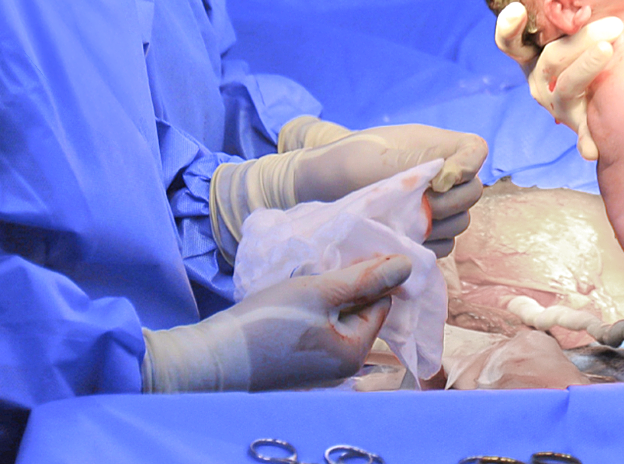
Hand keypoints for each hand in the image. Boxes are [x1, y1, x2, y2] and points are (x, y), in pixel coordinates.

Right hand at [142, 254, 412, 391]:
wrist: (214, 358)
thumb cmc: (270, 322)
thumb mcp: (320, 291)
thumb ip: (365, 278)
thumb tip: (409, 266)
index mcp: (355, 352)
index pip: (380, 302)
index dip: (367, 274)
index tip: (345, 256)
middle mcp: (343, 366)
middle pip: (358, 311)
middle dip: (345, 286)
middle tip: (322, 266)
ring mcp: (320, 367)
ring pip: (335, 318)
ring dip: (326, 296)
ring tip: (306, 278)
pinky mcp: (299, 364)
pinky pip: (316, 329)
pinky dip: (310, 311)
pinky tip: (292, 298)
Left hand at [292, 124, 486, 255]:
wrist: (320, 189)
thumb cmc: (346, 162)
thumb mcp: (380, 155)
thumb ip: (418, 163)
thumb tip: (449, 180)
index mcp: (435, 147)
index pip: (476, 149)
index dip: (467, 167)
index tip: (437, 182)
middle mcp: (441, 175)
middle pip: (473, 191)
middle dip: (450, 204)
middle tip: (419, 210)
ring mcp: (434, 205)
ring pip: (461, 221)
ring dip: (440, 227)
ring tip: (407, 226)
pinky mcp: (423, 232)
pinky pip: (444, 244)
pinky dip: (430, 246)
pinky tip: (406, 243)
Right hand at [494, 2, 622, 159]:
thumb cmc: (615, 33)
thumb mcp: (605, 10)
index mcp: (536, 52)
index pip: (511, 42)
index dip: (509, 28)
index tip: (518, 9)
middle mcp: (541, 78)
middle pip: (549, 60)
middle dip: (579, 41)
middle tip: (612, 25)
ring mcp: (559, 104)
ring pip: (566, 87)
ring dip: (586, 67)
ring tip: (608, 50)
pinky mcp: (582, 127)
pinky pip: (584, 135)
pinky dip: (587, 139)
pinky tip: (592, 147)